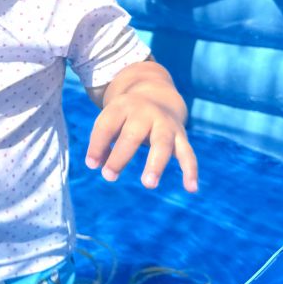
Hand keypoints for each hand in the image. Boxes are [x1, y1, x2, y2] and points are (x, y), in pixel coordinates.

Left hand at [85, 63, 197, 192]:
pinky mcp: (180, 136)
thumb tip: (95, 165)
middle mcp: (145, 113)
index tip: (91, 165)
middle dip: (120, 157)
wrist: (157, 94)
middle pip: (132, 135)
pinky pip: (187, 153)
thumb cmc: (126, 116)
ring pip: (161, 143)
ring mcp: (165, 124)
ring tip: (148, 184)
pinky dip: (190, 170)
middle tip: (109, 176)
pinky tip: (191, 188)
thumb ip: (101, 141)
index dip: (98, 145)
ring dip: (155, 164)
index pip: (107, 126)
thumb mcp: (111, 120)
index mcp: (122, 107)